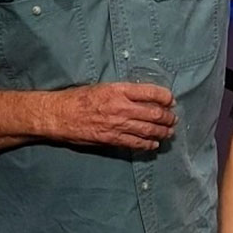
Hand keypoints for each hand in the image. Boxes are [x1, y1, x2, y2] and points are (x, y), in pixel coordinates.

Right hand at [43, 82, 176, 149]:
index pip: (151, 92)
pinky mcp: (112, 139)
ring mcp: (118, 125)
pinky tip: (154, 144)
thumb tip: (143, 97)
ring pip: (149, 129)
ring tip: (169, 132)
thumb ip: (123, 93)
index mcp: (119, 90)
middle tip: (173, 119)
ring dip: (162, 132)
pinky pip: (136, 143)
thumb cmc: (78, 98)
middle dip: (168, 117)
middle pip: (154, 113)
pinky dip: (148, 144)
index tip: (171, 100)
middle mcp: (122, 107)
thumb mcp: (102, 87)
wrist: (59, 115)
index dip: (165, 97)